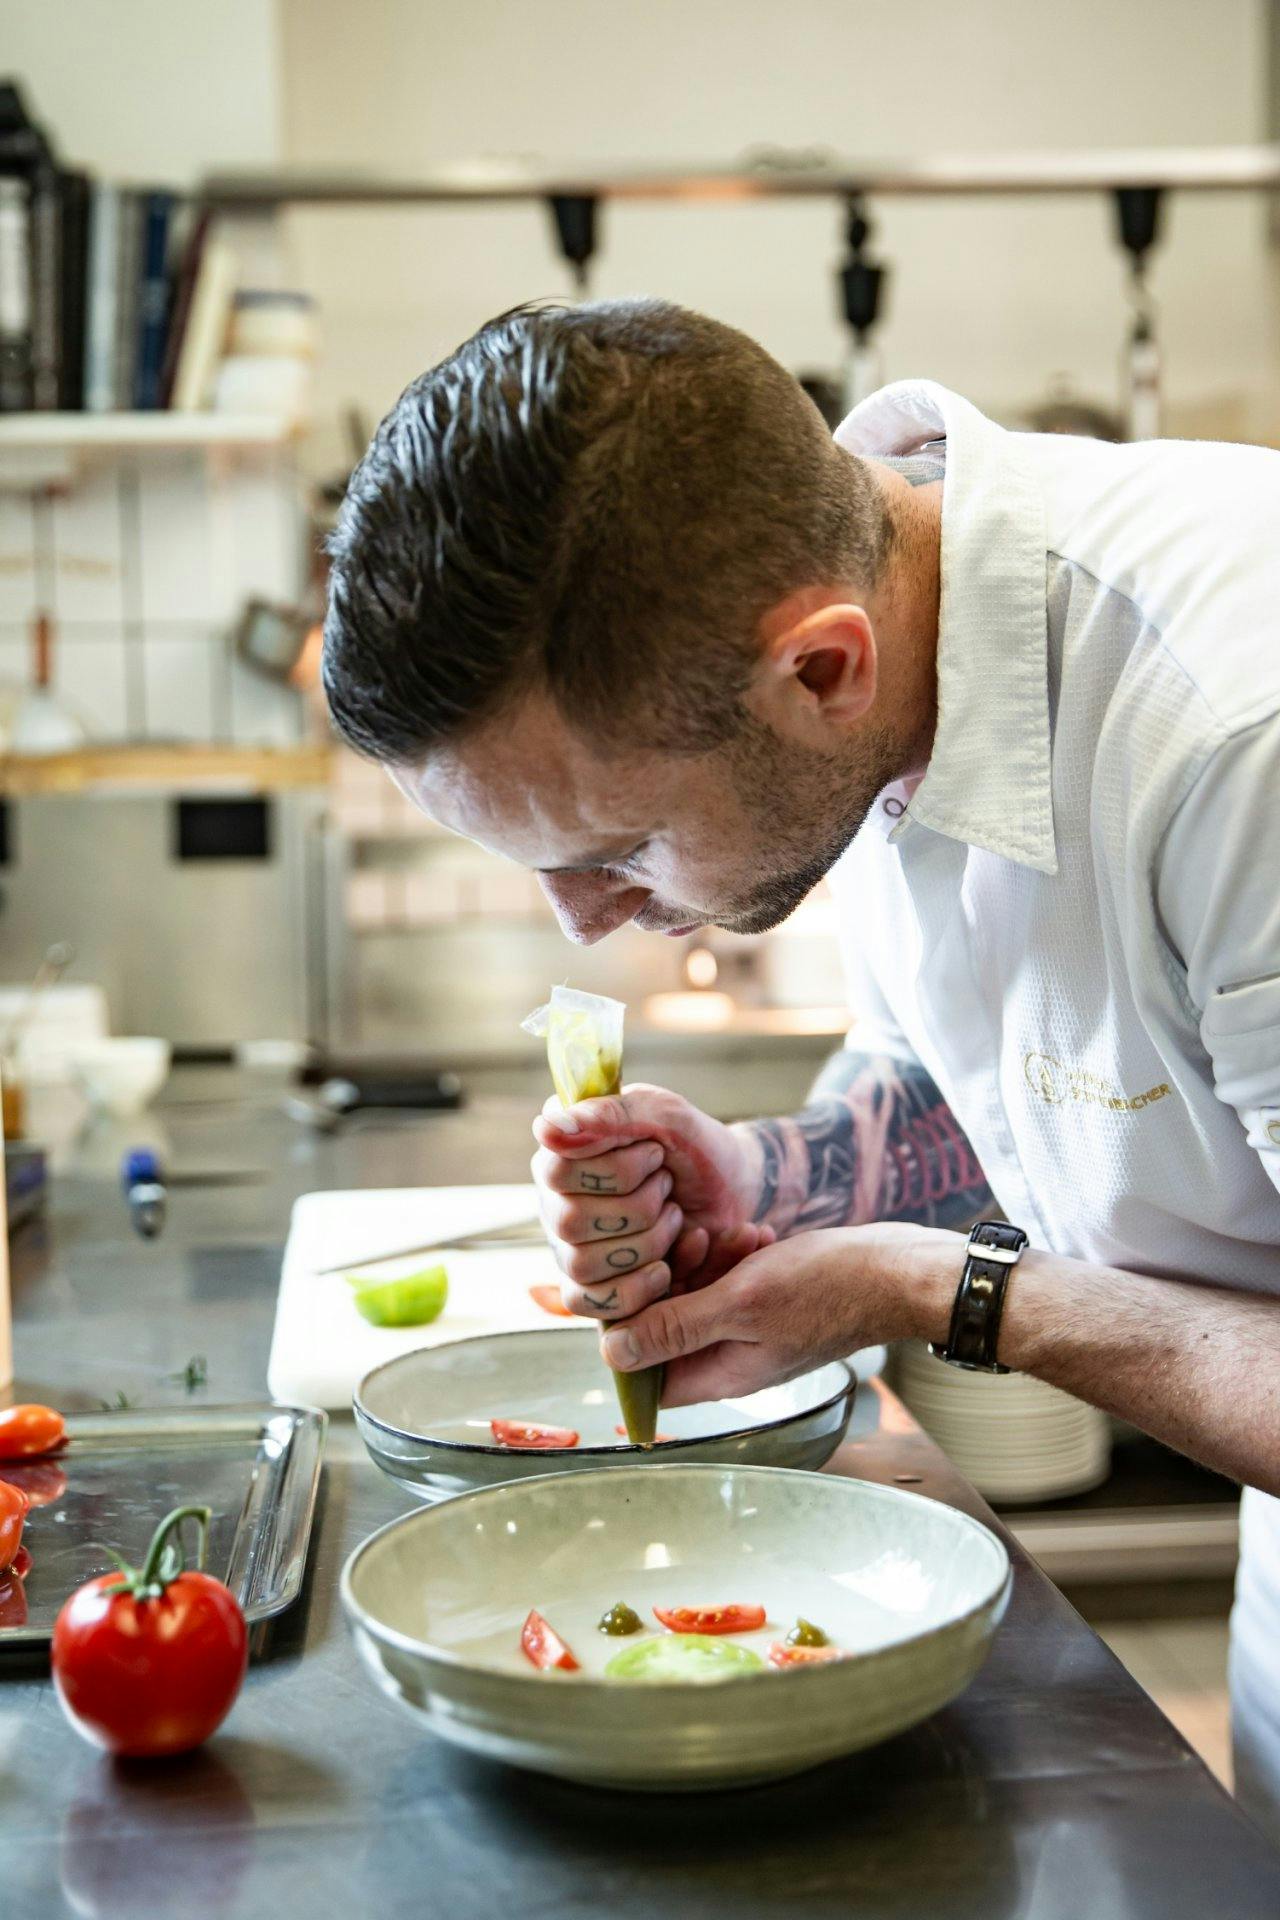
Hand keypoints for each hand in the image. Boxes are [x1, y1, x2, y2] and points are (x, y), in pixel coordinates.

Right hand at [531, 1082, 769, 1320]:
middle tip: (667, 1187)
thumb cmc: (696, 1147)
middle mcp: (555, 1200)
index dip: (616, 1170)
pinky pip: (592, 1303)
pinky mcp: (593, 1286)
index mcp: (562, 1153)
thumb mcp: (667, 1116)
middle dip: (638, 1208)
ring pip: (583, 1265)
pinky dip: (638, 1288)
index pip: (558, 1172)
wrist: (733, 1192)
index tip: (656, 1153)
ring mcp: (570, 1247)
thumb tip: (547, 1127)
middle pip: (570, 1223)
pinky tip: (665, 1266)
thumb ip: (612, 1113)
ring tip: (673, 1218)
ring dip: (646, 1243)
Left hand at [599, 1221, 962, 1403]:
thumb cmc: (829, 1289)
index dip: (631, 1327)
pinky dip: (733, 1254)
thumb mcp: (741, 1303)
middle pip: (666, 1326)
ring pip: (696, 1295)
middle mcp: (730, 1358)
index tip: (644, 1279)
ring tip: (737, 1238)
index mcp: (720, 1374)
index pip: (644, 1373)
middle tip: (697, 1242)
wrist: (894, 1271)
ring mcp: (750, 1330)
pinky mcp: (766, 1303)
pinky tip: (755, 1236)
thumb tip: (613, 1352)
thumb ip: (676, 1327)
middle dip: (673, 1278)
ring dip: (706, 1259)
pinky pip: (728, 1280)